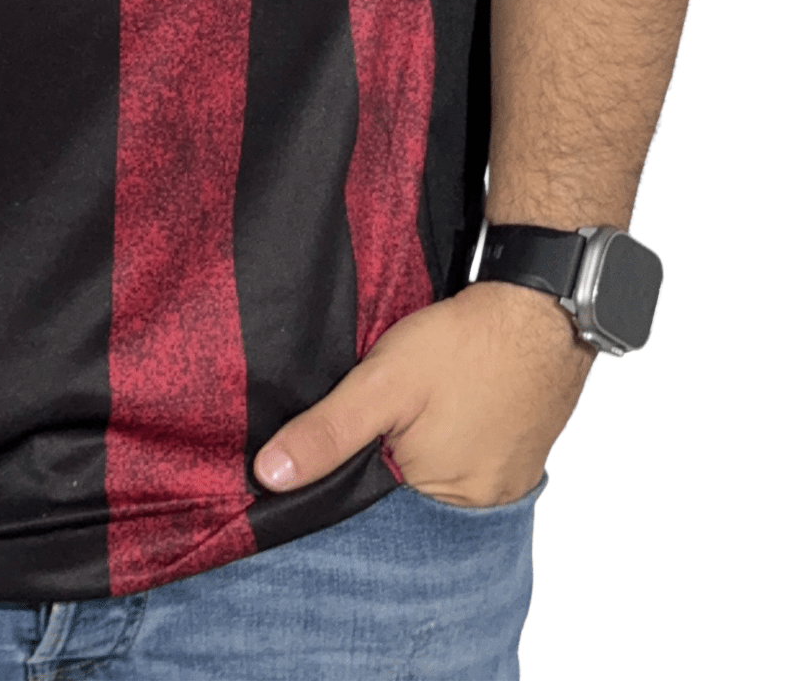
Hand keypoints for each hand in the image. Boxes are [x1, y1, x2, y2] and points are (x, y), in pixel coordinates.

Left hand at [253, 282, 592, 507]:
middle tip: (386, 409)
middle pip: (411, 489)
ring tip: (420, 404)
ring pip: (441, 472)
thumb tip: (269, 475)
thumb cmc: (464, 344)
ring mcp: (509, 480)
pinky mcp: (523, 454)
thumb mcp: (381, 383)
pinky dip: (455, 436)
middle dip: (389, 455)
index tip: (342, 436)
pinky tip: (447, 405)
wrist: (539, 305)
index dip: (353, 470)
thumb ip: (327, 431)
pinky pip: (473, 457)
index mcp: (444, 498)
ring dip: (423, 445)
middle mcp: (482, 503)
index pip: (377, 502)